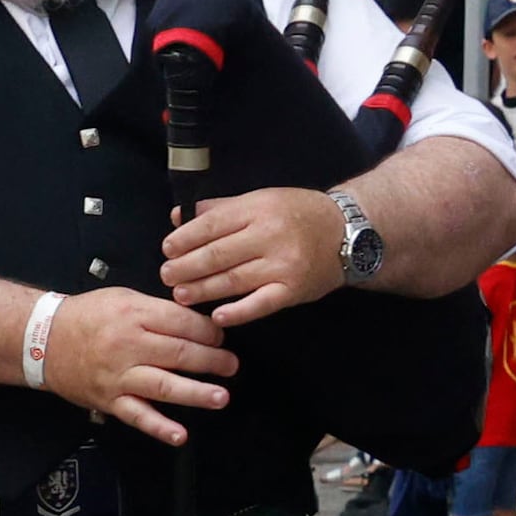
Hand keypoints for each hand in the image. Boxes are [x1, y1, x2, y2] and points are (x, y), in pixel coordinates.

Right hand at [37, 285, 238, 442]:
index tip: (220, 337)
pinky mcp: (109, 399)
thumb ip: (159, 310)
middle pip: (181, 354)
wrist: (43, 340)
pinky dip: (158, 427)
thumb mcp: (123, 299)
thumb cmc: (86, 317)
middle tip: (231, 365)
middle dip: (213, 360)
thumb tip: (198, 324)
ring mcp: (118, 376)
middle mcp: (128, 346)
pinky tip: (179, 435)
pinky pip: (137, 415)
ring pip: (164, 385)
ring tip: (220, 397)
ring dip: (196, 393)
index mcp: (135, 316)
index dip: (210, 331)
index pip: (184, 323)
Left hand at [160, 185, 352, 327]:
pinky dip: (238, 311)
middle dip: (185, 267)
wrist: (348, 232)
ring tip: (180, 294)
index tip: (167, 249)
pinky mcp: (294, 290)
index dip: (184, 239)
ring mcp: (283, 265)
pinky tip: (218, 316)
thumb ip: (219, 209)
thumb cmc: (297, 214)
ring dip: (201, 290)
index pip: (211, 225)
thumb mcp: (260, 200)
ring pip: (232, 280)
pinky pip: (261, 304)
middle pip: (217, 255)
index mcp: (258, 210)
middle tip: (166, 275)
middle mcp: (270, 236)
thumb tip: (178, 216)